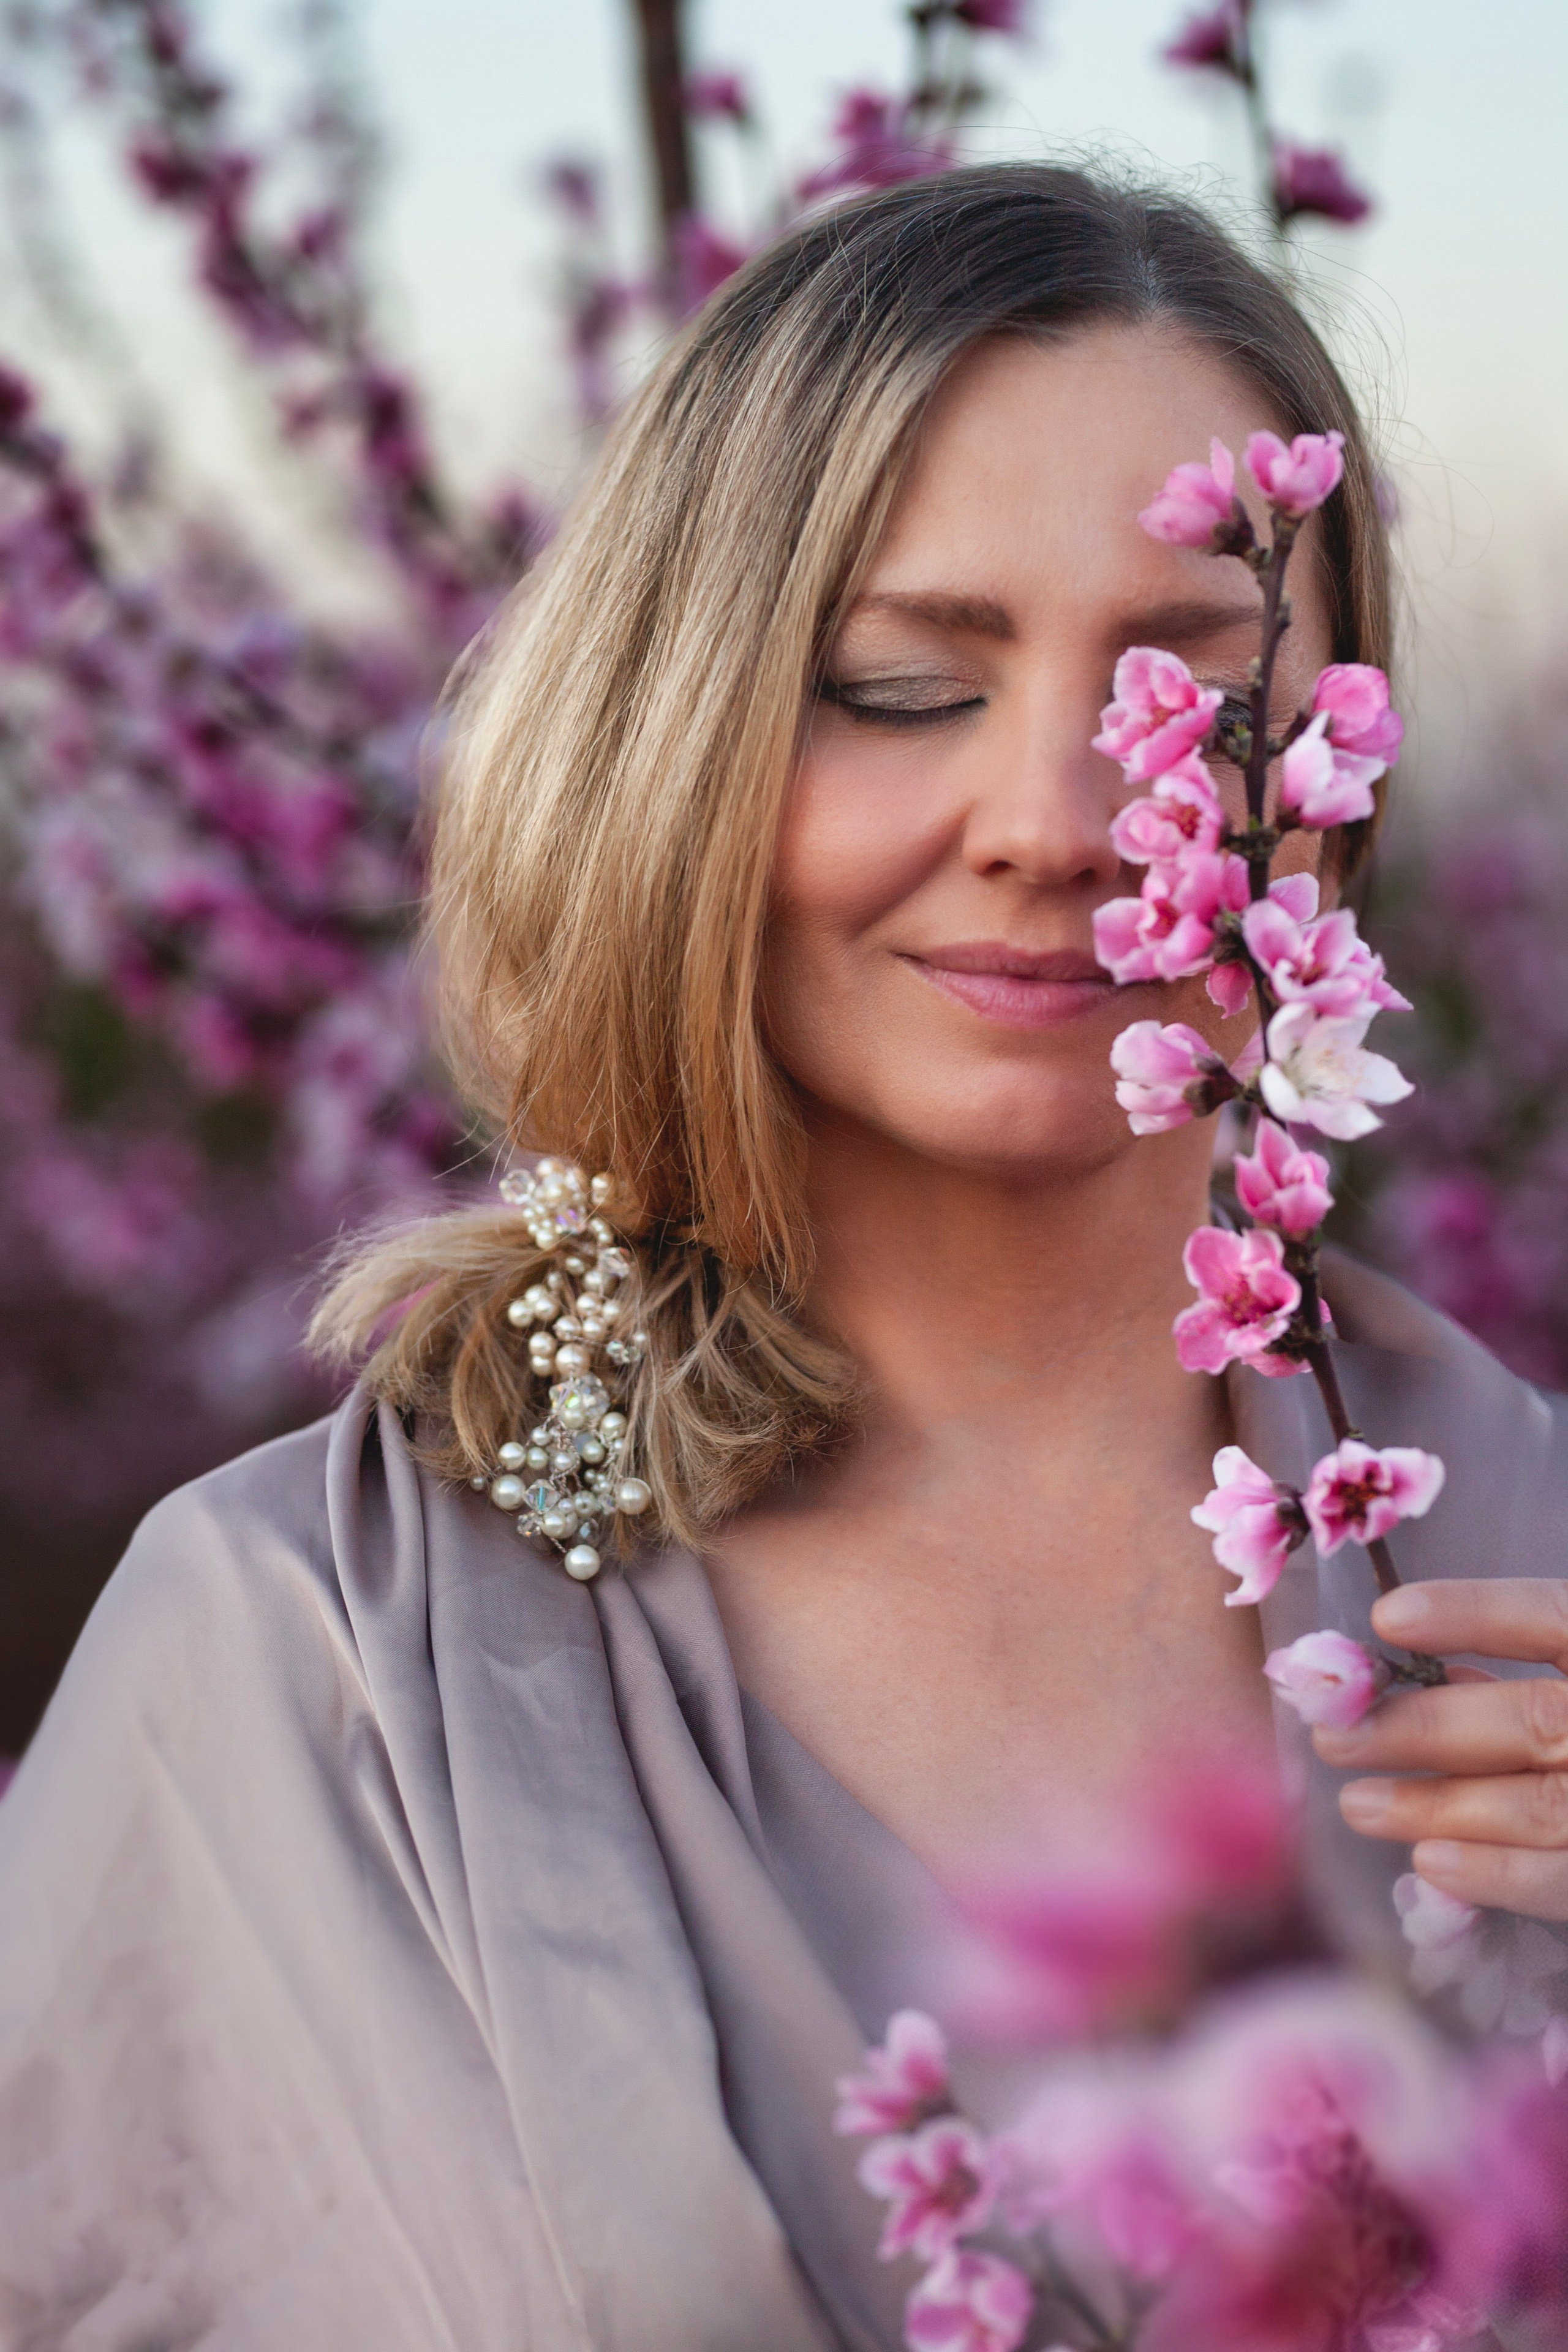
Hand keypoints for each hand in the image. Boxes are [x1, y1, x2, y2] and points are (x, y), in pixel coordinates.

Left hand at [1311, 1579, 1567, 1920]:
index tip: (1386, 1618)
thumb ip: (1522, 1685)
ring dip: (1439, 1806)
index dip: (1475, 1612)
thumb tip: (1429, 1677)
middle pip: (1532, 1719)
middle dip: (1423, 1729)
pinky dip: (1500, 1874)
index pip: (1554, 1618)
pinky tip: (1432, 1865)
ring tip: (1358, 1804)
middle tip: (1334, 1735)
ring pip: (1541, 1805)